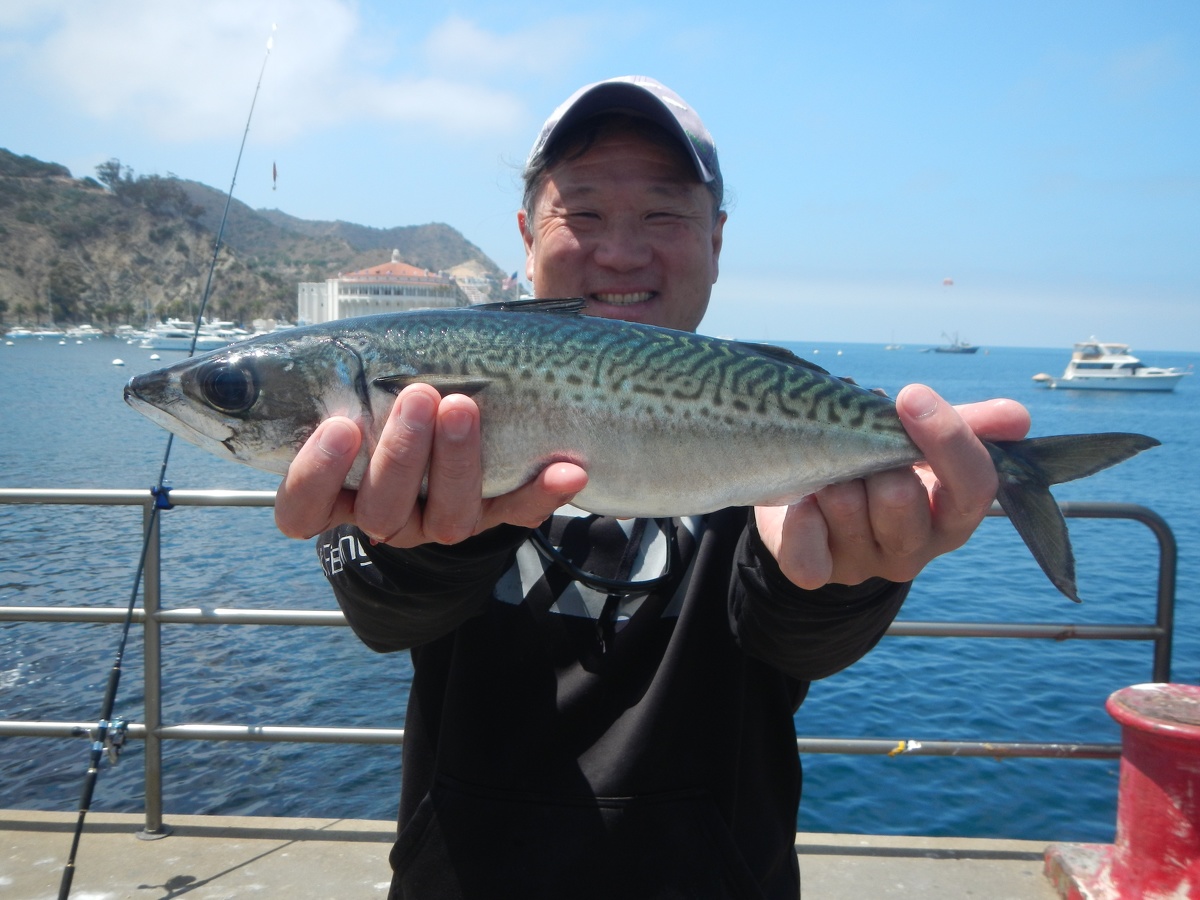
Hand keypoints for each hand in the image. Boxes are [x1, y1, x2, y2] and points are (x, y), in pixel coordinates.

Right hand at [274, 383, 587, 545]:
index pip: (302, 509)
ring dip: (458, 462)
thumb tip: (306, 347)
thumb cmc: (388, 393)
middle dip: (400, 452)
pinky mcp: (493, 517)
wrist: (450, 433)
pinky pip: (516, 515)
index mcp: (339, 491)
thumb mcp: (356, 379)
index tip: (339, 427)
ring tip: (465, 406)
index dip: (314, 476)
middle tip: (418, 395)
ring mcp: (439, 521)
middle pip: (382, 510)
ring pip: (446, 519)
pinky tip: (567, 468)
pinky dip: (541, 492)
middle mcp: (387, 516)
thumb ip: (337, 372)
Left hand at [755, 384, 1030, 589]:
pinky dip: (800, 519)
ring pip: (846, 508)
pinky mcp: (818, 572)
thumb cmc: (875, 464)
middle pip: (899, 499)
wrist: (810, 497)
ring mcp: (864, 565)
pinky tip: (804, 501)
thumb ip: (968, 426)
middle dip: (873, 460)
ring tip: (829, 469)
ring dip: (832, 476)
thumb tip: (1017, 417)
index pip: (974, 488)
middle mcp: (913, 550)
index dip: (948, 440)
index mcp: (950, 517)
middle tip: (858, 446)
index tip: (912, 396)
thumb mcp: (920, 443)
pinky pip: (806, 554)